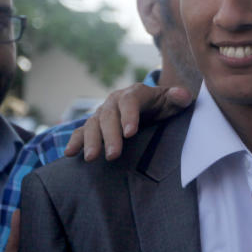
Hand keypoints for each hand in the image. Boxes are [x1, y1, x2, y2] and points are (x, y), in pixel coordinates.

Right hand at [64, 83, 193, 160]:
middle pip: (109, 116)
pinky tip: (69, 153)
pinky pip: (81, 131)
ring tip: (91, 158)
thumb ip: (178, 98)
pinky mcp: (95, 125)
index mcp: (135, 93)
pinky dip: (75, 141)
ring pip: (93, 124)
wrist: (150, 105)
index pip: (130, 101)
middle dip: (110, 136)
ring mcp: (103, 113)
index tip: (130, 133)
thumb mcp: (172, 101)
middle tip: (113, 155)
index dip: (129, 116)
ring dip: (90, 141)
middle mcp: (115, 101)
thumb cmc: (163, 105)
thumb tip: (182, 95)